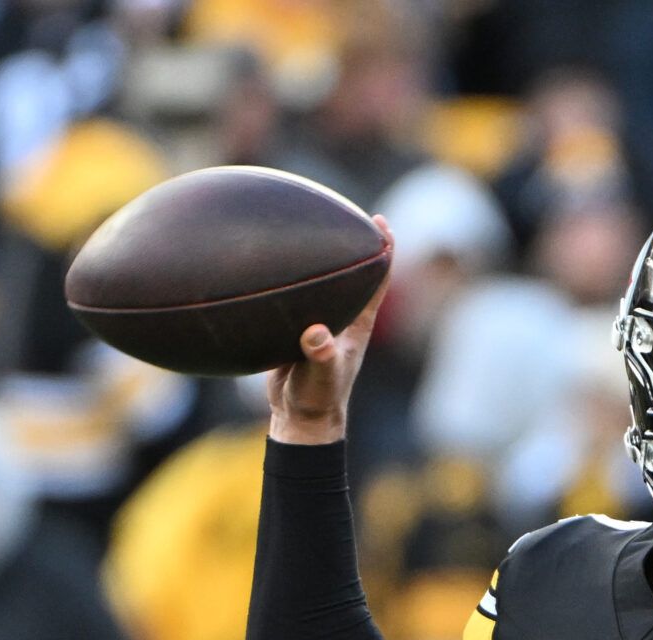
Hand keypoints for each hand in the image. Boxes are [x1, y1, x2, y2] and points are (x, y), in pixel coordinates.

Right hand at [267, 213, 392, 443]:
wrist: (299, 416)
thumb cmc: (317, 397)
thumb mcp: (319, 377)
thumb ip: (318, 355)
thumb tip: (315, 333)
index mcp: (357, 324)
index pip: (377, 280)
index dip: (383, 251)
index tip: (381, 223)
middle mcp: (343, 319)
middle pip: (354, 273)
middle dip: (353, 243)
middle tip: (348, 210)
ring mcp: (321, 323)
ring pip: (325, 283)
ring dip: (321, 258)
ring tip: (307, 224)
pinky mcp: (298, 329)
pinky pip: (298, 297)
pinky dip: (290, 278)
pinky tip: (270, 263)